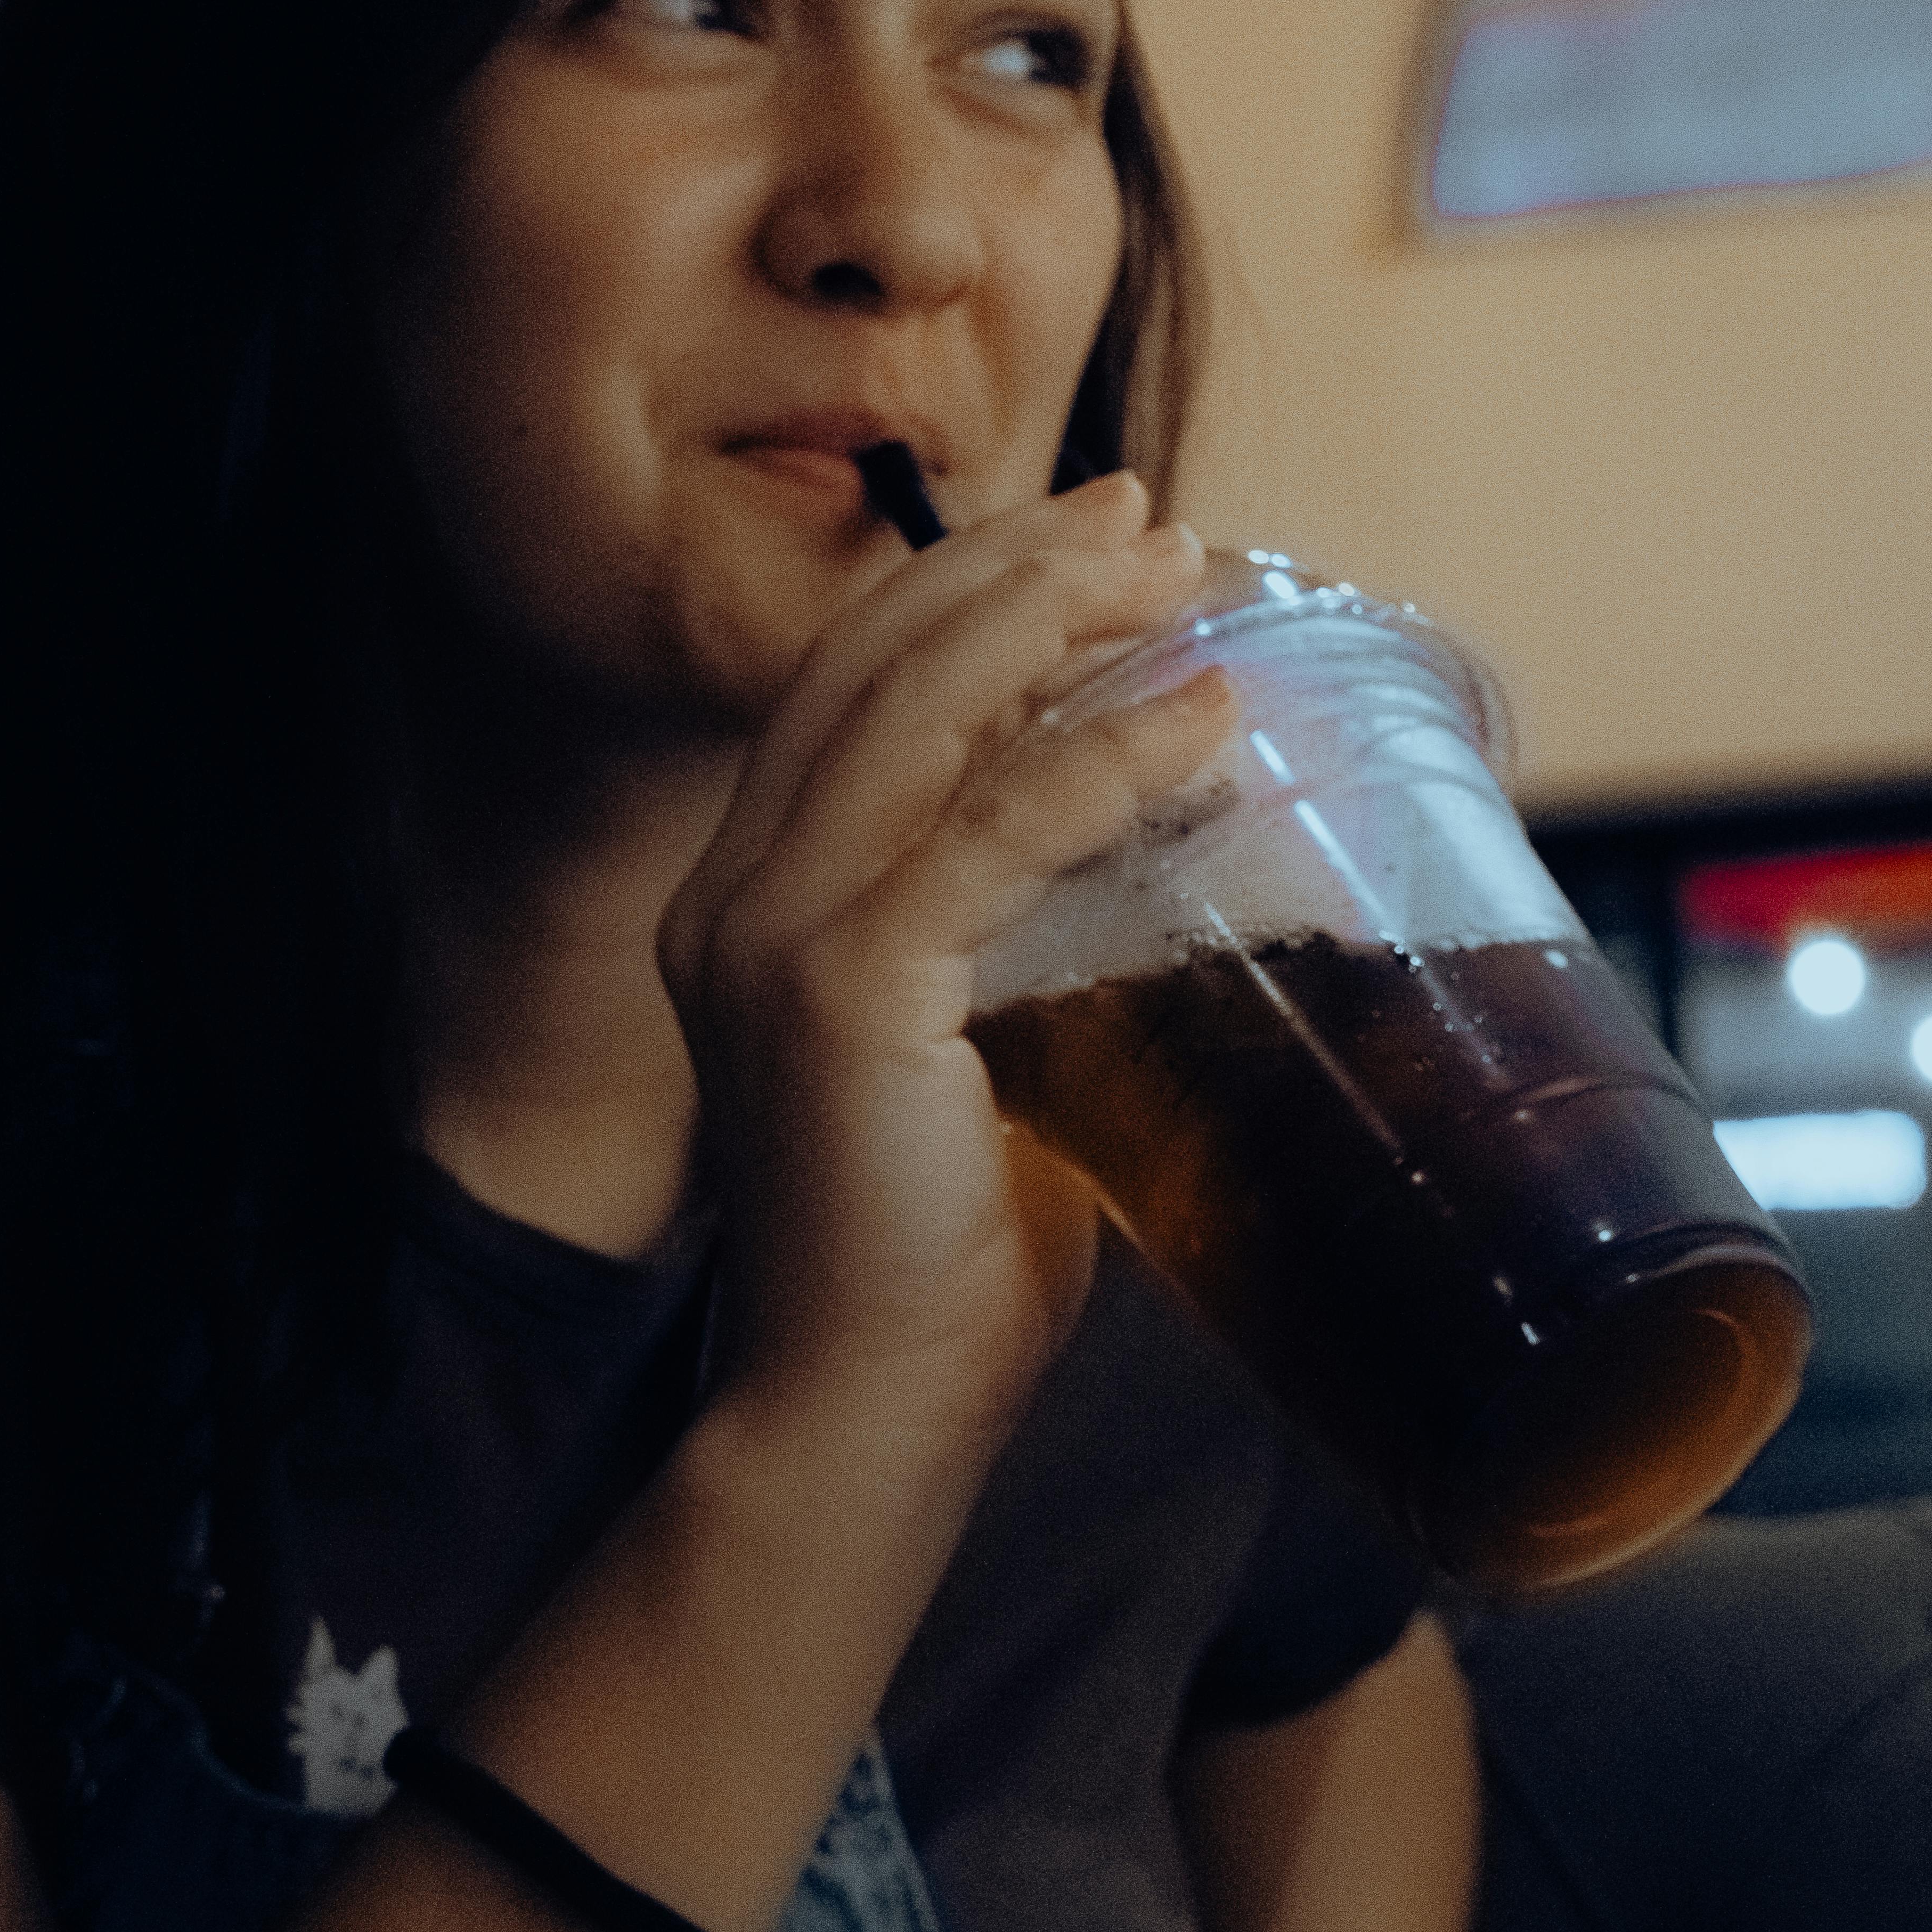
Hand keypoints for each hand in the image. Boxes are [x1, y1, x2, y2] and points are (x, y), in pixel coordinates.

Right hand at [658, 473, 1227, 1460]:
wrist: (868, 1410)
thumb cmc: (943, 1255)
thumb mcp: (987, 1047)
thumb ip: (1032, 938)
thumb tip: (1181, 846)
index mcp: (747, 896)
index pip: (851, 686)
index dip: (968, 588)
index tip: (1097, 538)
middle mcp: (731, 893)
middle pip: (875, 662)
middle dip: (1020, 568)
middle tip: (1151, 522)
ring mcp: (769, 936)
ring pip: (917, 711)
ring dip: (1060, 623)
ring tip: (1182, 577)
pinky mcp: (840, 991)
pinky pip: (990, 830)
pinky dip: (1101, 757)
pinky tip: (1200, 717)